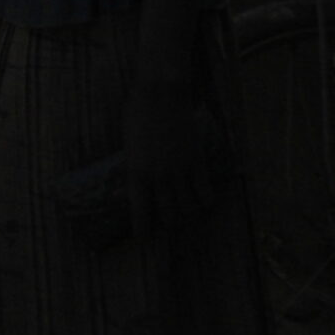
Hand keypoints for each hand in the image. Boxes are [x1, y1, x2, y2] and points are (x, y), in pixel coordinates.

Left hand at [123, 83, 209, 237]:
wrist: (161, 94)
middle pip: (167, 213)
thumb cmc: (137, 113)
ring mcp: (180, 170)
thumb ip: (135, 165)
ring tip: (187, 219)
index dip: (143, 229)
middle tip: (169, 229)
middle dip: (168, 225)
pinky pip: (204, 190)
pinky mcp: (196, 161)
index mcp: (136, 172)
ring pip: (187, 206)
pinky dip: (205, 200)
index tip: (144, 240)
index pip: (140, 210)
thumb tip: (139, 180)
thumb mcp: (128, 143)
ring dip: (187, 215)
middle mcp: (158, 176)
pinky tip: (205, 203)